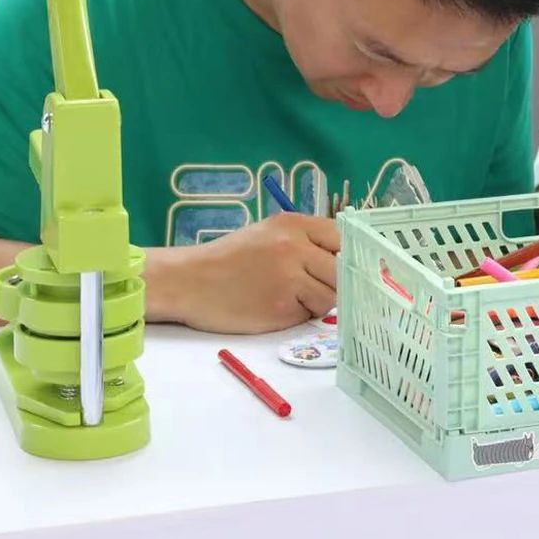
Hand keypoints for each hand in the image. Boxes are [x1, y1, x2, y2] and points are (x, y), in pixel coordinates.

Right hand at [155, 212, 338, 333]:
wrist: (189, 281)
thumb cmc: (229, 259)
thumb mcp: (268, 234)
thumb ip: (305, 241)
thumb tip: (345, 258)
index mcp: (293, 224)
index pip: (344, 237)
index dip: (350, 255)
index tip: (350, 267)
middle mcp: (295, 247)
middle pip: (343, 269)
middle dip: (336, 282)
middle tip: (315, 287)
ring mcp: (290, 278)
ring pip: (332, 295)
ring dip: (319, 302)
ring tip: (291, 297)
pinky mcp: (282, 308)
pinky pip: (310, 314)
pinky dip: (300, 315)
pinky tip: (276, 308)